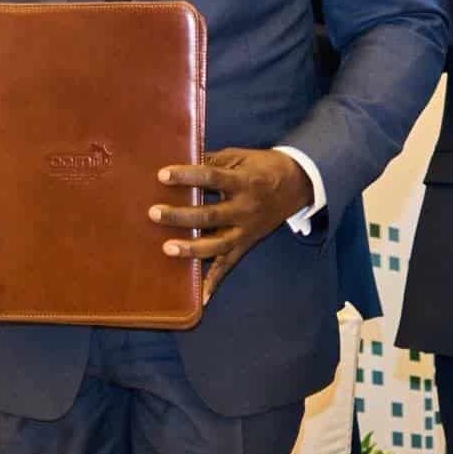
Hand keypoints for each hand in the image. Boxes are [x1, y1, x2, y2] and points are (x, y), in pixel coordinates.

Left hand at [149, 148, 321, 305]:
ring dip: (192, 249)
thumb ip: (211, 160)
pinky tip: (200, 297)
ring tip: (168, 248)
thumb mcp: (239, 156)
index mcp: (243, 182)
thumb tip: (179, 159)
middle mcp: (245, 209)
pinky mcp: (247, 244)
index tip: (162, 175)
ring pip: (218, 245)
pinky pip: (229, 265)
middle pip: (210, 216)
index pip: (210, 178)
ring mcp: (246, 230)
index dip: (187, 176)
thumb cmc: (262, 167)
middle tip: (155, 213)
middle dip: (181, 216)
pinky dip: (215, 282)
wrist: (297, 184)